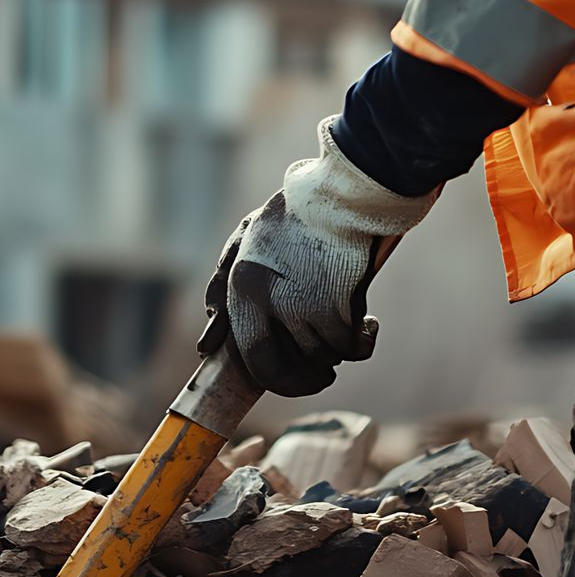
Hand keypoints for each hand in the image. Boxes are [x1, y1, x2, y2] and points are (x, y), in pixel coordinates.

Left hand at [198, 118, 434, 395]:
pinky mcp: (334, 305)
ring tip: (346, 326)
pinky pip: (348, 346)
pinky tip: (368, 325)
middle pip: (274, 368)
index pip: (244, 351)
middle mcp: (264, 299)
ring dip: (335, 350)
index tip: (284, 378)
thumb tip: (208, 340)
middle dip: (300, 382)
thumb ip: (225, 284)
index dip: (266, 374)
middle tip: (322, 378)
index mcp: (240, 284)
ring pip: (317, 355)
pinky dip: (361, 342)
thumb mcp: (248, 238)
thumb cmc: (296, 214)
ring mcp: (299, 304)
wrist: (343, 194)